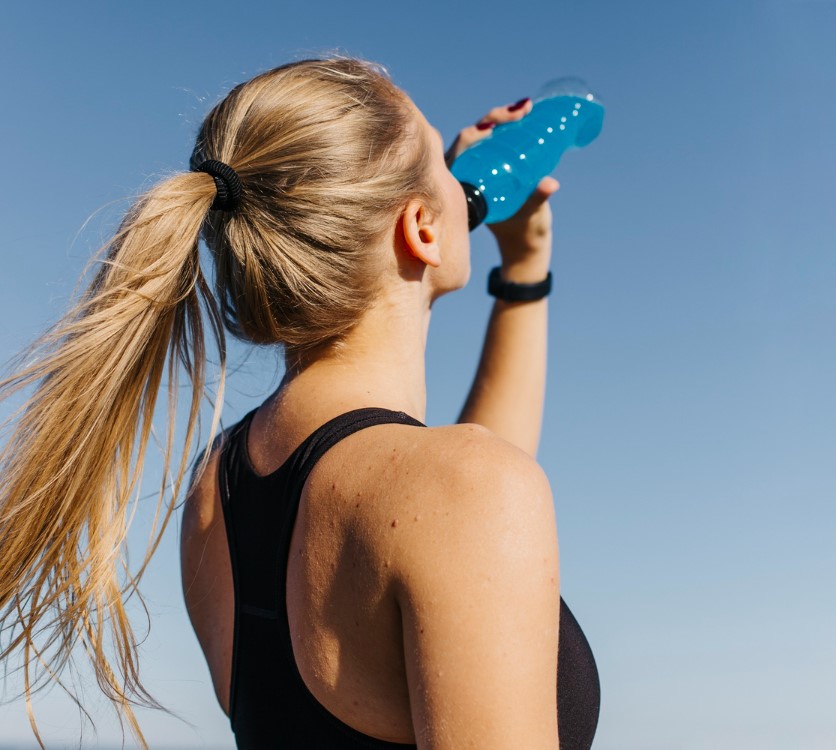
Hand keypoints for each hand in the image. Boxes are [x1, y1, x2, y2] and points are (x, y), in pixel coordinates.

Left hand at [446, 98, 558, 281]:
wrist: (524, 243)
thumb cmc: (522, 232)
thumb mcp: (529, 216)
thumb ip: (536, 199)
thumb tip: (550, 184)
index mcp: (463, 189)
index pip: (459, 154)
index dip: (472, 136)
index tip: (491, 128)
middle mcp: (466, 175)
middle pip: (473, 138)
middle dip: (494, 119)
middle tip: (520, 112)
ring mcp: (478, 169)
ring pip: (484, 136)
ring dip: (501, 119)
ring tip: (525, 108)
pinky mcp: (491, 166)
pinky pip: (494, 141)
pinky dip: (507, 126)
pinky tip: (523, 112)